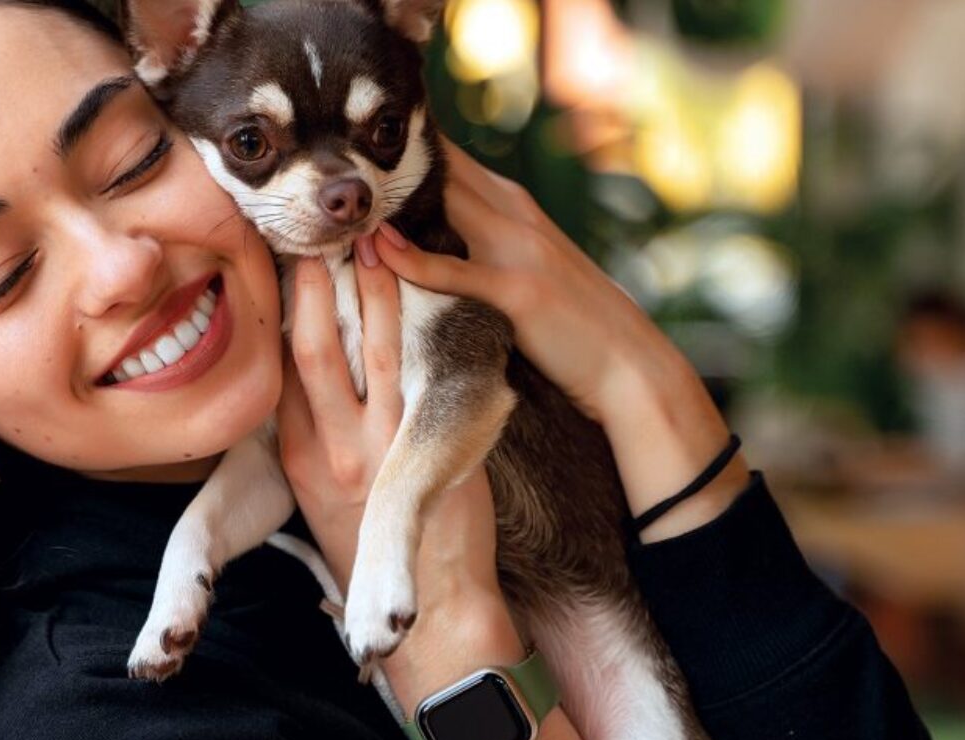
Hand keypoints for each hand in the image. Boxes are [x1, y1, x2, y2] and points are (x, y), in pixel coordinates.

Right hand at [275, 252, 605, 739]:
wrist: (434, 610)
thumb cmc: (384, 541)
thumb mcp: (334, 483)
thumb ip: (328, 424)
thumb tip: (327, 361)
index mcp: (296, 448)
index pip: (278, 359)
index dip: (279, 301)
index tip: (286, 245)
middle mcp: (321, 445)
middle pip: (302, 344)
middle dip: (306, 278)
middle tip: (317, 215)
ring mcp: (365, 448)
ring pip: (354, 347)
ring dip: (361, 284)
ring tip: (364, 226)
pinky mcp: (410, 452)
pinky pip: (403, 371)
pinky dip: (403, 318)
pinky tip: (412, 274)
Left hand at [359, 139, 672, 423]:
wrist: (631, 365)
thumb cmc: (575, 323)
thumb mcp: (529, 267)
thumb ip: (487, 242)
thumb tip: (430, 235)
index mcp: (516, 206)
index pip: (452, 161)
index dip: (405, 151)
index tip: (354, 148)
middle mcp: (516, 215)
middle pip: (443, 170)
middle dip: (389, 162)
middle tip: (333, 160)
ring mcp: (518, 249)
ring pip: (444, 206)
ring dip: (391, 201)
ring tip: (340, 197)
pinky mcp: (519, 291)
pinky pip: (455, 270)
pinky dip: (412, 259)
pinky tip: (377, 248)